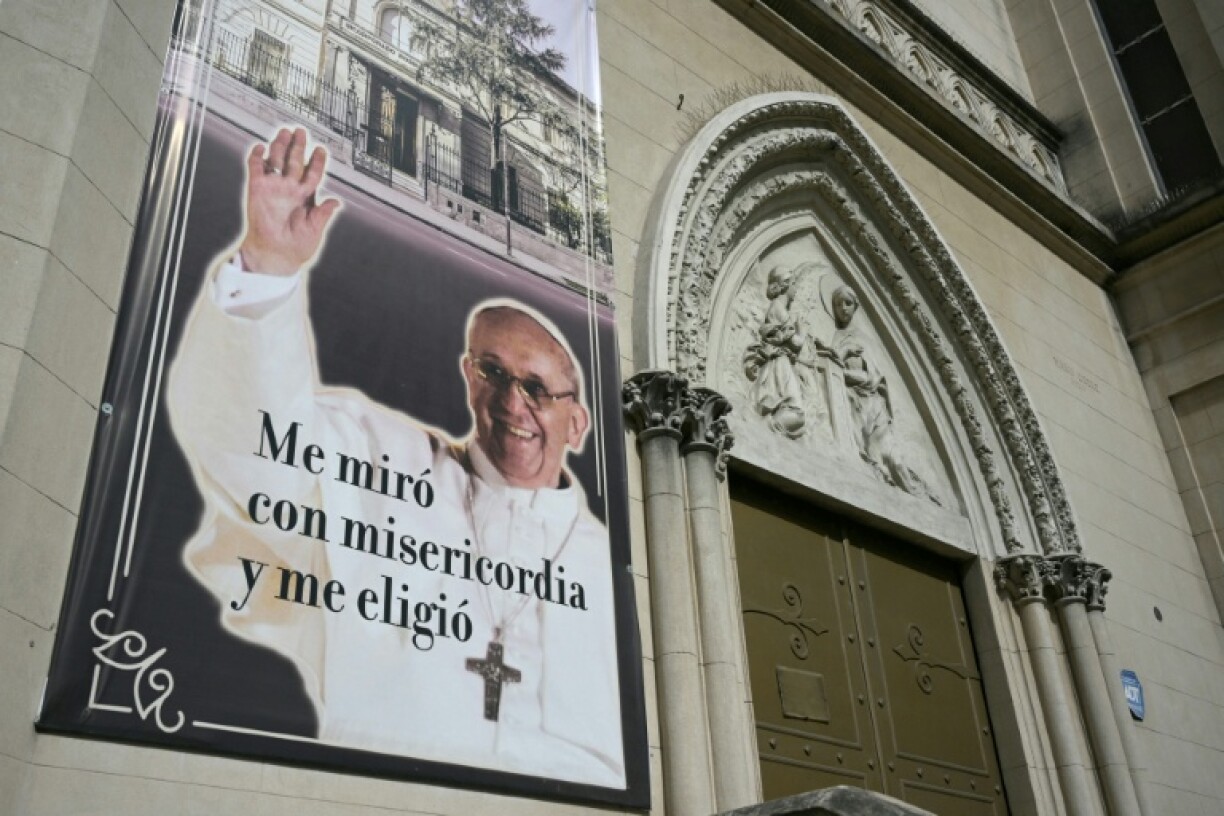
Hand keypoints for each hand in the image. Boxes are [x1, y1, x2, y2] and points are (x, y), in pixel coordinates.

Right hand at [239, 128, 340, 276]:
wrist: (275, 255)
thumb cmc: (296, 247)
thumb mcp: (315, 230)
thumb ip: (324, 213)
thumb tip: (336, 202)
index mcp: (305, 197)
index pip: (312, 174)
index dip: (316, 162)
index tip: (320, 150)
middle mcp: (289, 190)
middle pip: (294, 161)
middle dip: (298, 146)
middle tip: (300, 132)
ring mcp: (274, 188)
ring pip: (277, 161)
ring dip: (280, 146)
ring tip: (284, 133)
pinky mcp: (257, 190)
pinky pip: (256, 169)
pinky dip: (258, 157)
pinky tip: (261, 147)